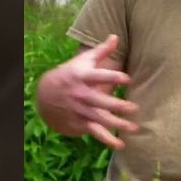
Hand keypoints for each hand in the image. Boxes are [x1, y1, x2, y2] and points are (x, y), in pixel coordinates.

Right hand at [45, 34, 138, 149]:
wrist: (45, 96)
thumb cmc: (70, 75)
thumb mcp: (82, 62)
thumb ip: (101, 51)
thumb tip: (115, 36)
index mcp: (83, 77)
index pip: (99, 76)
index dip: (113, 77)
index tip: (127, 79)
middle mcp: (82, 95)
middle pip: (101, 102)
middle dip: (118, 106)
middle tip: (135, 108)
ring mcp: (81, 111)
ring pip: (101, 119)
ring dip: (118, 125)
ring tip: (135, 128)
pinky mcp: (81, 124)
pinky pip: (96, 132)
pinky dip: (108, 140)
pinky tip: (121, 145)